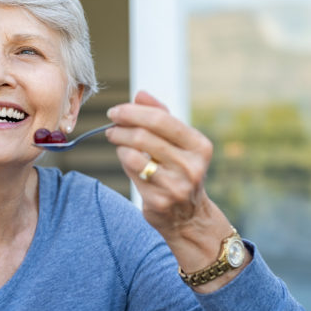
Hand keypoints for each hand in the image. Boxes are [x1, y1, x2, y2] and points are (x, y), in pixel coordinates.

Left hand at [106, 91, 247, 290]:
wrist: (188, 217)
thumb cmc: (180, 170)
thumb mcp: (179, 142)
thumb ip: (161, 115)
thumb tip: (140, 94)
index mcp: (199, 146)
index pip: (161, 119)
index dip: (133, 112)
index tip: (116, 111)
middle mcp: (191, 166)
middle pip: (144, 136)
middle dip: (121, 127)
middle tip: (111, 125)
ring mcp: (175, 185)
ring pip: (134, 154)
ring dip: (119, 143)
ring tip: (115, 139)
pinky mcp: (159, 200)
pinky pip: (131, 173)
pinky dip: (124, 160)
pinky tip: (125, 157)